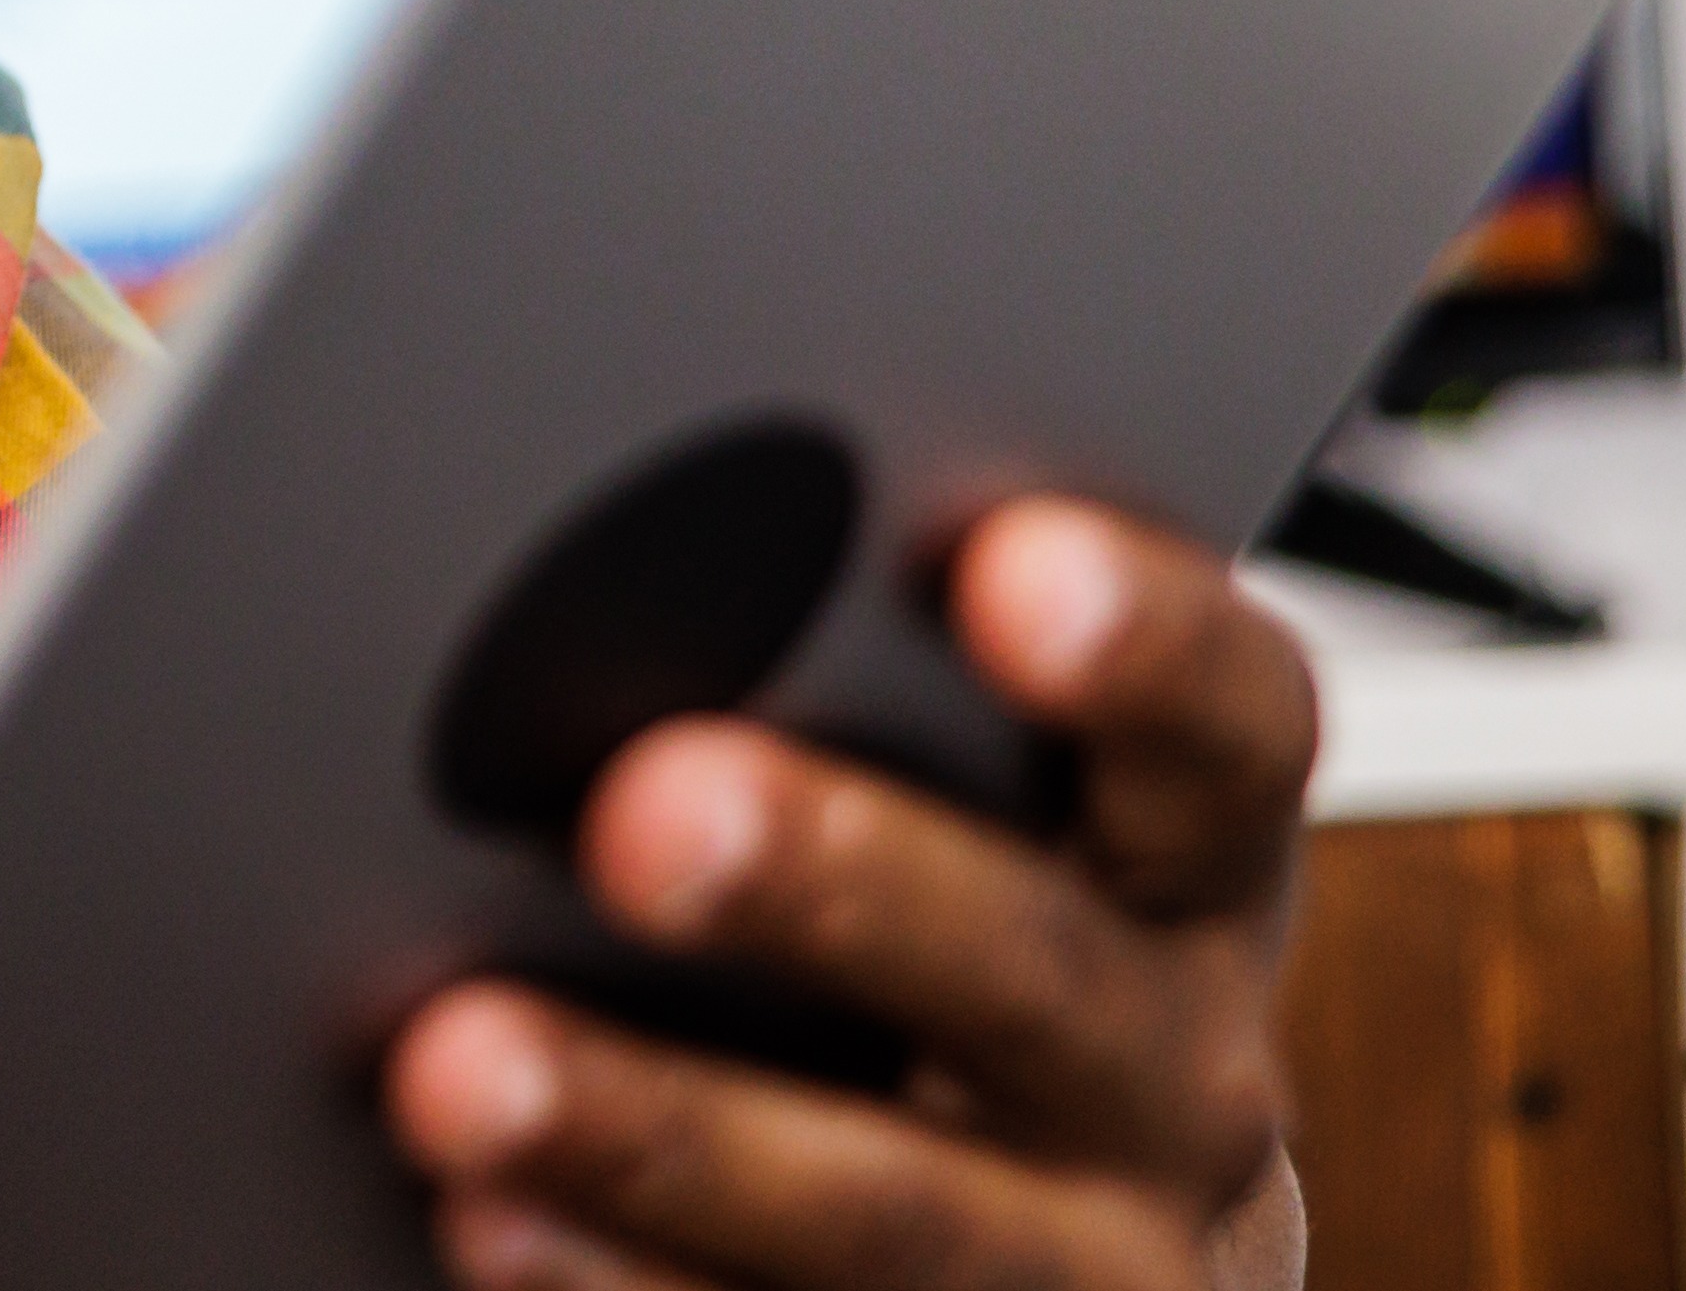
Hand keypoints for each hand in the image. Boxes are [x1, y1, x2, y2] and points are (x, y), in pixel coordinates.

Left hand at [380, 497, 1316, 1290]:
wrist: (969, 1286)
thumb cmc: (876, 959)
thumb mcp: (911, 809)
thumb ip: (796, 667)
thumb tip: (511, 476)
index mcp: (1179, 865)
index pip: (1228, 727)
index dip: (1143, 646)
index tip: (1005, 564)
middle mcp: (1175, 1076)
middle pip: (1038, 972)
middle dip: (841, 883)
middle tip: (644, 808)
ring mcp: (1087, 1272)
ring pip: (901, 1217)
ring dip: (667, 1133)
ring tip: (457, 1063)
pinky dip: (620, 1290)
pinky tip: (481, 1220)